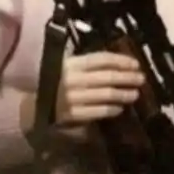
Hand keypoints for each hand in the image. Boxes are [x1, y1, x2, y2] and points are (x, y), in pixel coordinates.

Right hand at [20, 51, 144, 144]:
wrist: (31, 106)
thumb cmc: (54, 83)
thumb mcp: (67, 67)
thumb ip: (88, 65)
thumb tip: (118, 65)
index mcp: (72, 64)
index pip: (101, 59)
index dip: (121, 60)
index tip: (136, 63)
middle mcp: (73, 79)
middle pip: (108, 76)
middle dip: (128, 77)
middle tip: (141, 79)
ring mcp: (73, 97)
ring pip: (106, 94)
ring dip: (124, 94)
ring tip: (135, 94)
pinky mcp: (73, 114)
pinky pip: (98, 111)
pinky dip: (112, 109)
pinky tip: (120, 108)